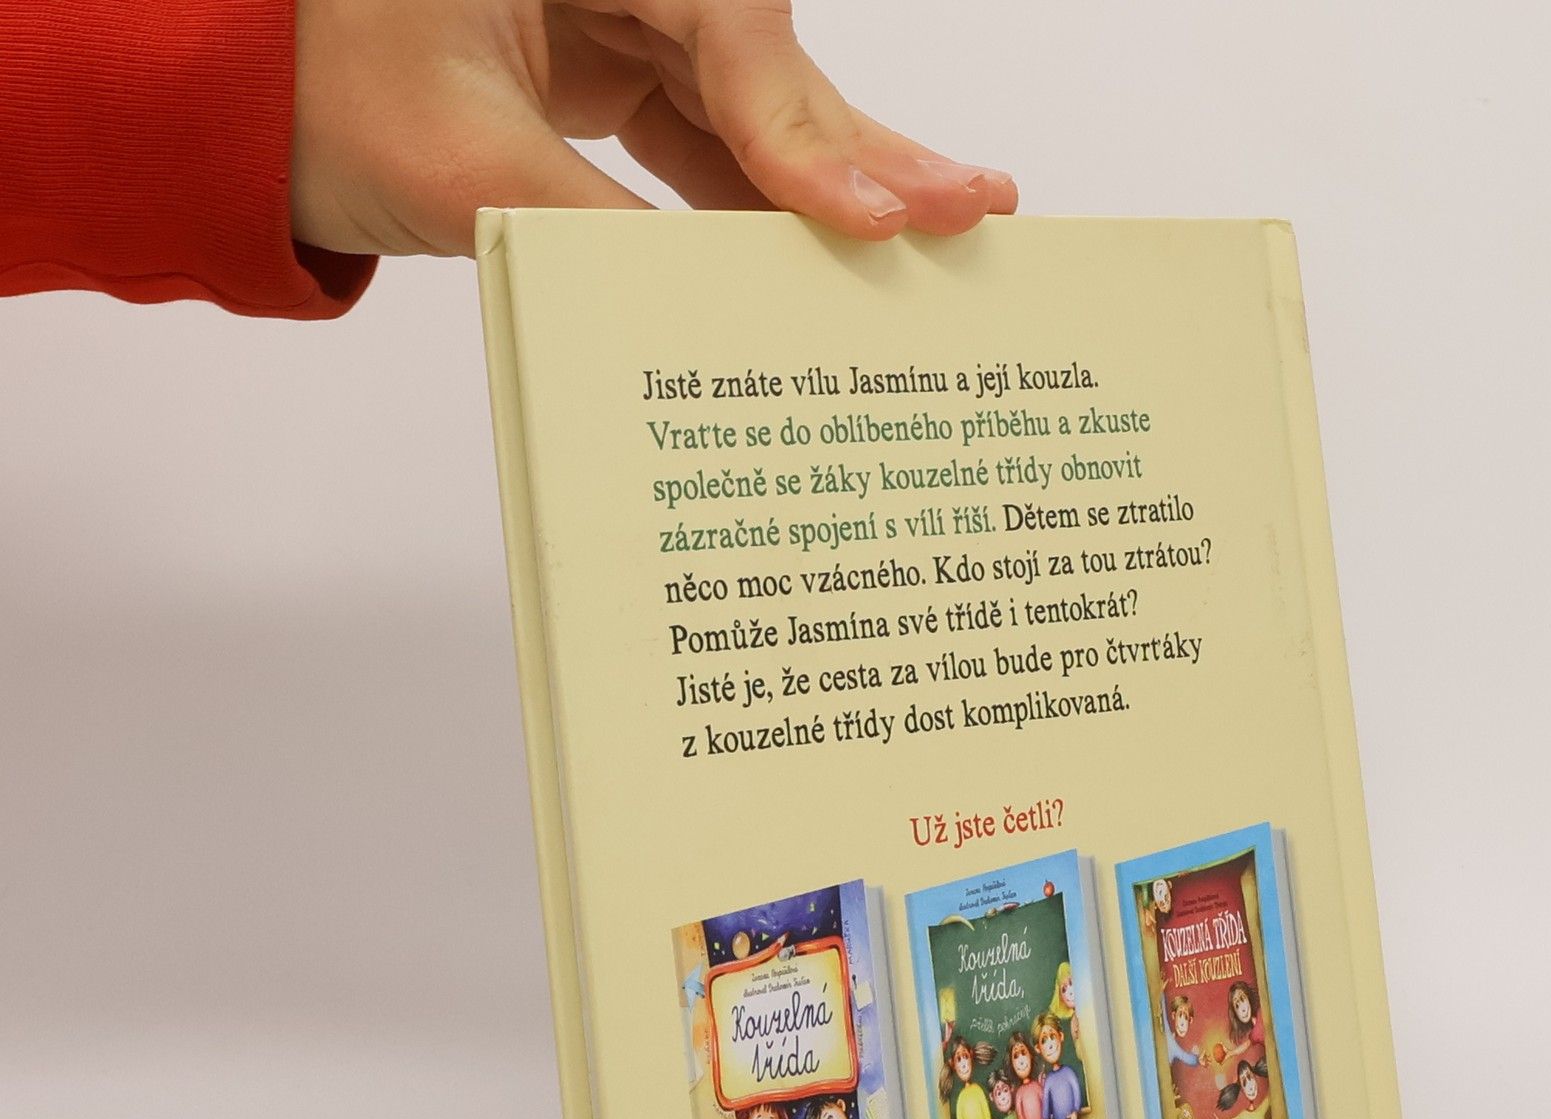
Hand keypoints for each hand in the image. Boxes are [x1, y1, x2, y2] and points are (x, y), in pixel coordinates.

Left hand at [291, 0, 1016, 256]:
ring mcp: (620, 19)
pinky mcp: (615, 76)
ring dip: (831, 182)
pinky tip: (830, 251)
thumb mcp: (457, 171)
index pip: (724, 32)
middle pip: (768, 61)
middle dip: (863, 148)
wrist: (231, 101)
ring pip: (752, 106)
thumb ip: (601, 234)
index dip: (803, 134)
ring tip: (934, 232)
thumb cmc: (309, 92)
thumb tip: (719, 310)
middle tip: (972, 209)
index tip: (868, 218)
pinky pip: (709, 140)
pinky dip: (758, 204)